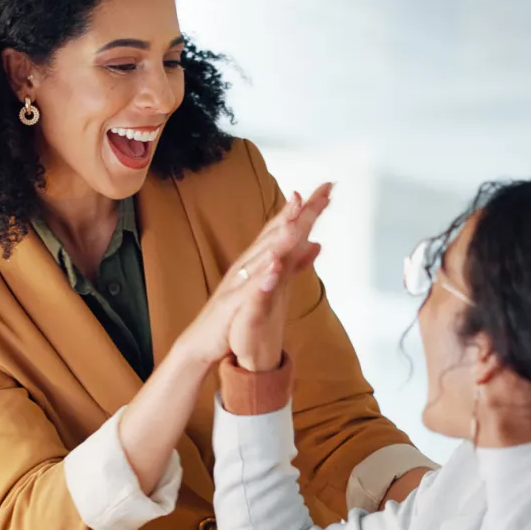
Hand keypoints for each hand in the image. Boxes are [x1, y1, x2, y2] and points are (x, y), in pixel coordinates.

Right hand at [173, 183, 329, 370]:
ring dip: (277, 241)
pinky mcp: (231, 305)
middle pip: (272, 236)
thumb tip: (315, 242)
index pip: (284, 229)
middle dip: (291, 215)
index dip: (305, 210)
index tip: (327, 189)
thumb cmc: (235, 313)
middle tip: (308, 194)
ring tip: (294, 224)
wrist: (203, 340)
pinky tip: (274, 267)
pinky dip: (262, 278)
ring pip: (260, 259)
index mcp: (258, 261)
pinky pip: (249, 291)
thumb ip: (293, 263)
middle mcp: (246, 266)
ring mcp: (237, 284)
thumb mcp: (273, 285)